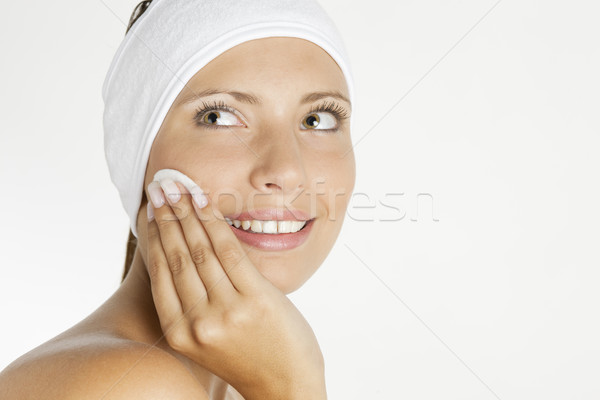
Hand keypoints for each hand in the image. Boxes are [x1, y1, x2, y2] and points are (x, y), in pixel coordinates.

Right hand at [144, 179, 326, 398]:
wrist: (285, 385)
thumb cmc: (247, 356)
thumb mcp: (208, 337)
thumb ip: (193, 302)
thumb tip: (183, 250)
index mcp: (179, 333)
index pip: (160, 272)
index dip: (153, 234)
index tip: (150, 208)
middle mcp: (197, 323)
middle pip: (177, 256)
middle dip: (167, 216)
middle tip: (160, 187)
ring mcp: (226, 312)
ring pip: (200, 251)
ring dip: (188, 214)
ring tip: (179, 188)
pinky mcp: (255, 301)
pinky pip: (229, 252)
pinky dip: (215, 223)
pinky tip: (205, 203)